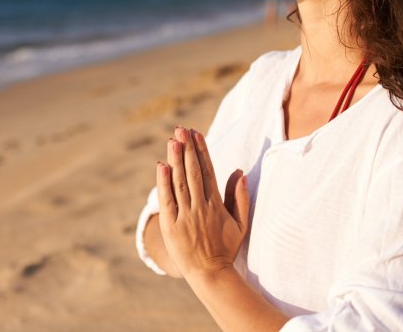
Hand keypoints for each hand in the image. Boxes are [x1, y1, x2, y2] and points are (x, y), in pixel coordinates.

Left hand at [156, 126, 249, 280]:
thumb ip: (240, 197)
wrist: (210, 274)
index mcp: (216, 204)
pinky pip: (167, 200)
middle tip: (181, 129)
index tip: (197, 134)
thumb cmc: (226, 248)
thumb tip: (240, 172)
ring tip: (173, 140)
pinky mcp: (171, 225)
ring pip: (180, 182)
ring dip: (176, 160)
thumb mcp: (240, 223)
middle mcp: (201, 207)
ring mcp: (186, 216)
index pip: (208, 171)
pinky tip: (162, 166)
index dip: (202, 151)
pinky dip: (164, 183)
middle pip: (193, 172)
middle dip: (187, 149)